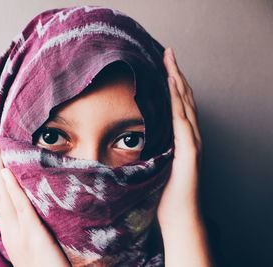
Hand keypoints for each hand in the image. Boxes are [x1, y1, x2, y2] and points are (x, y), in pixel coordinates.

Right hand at [0, 138, 70, 266]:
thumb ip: (32, 229)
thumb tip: (34, 209)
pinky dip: (12, 189)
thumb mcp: (35, 246)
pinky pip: (21, 208)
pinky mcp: (32, 236)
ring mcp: (18, 234)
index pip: (0, 200)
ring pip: (3, 197)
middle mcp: (10, 232)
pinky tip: (6, 173)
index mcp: (11, 233)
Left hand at [157, 47, 202, 226]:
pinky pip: (183, 123)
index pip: (176, 105)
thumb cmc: (161, 195)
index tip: (160, 63)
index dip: (171, 83)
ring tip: (169, 60)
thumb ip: (146, 148)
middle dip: (175, 74)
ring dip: (178, 81)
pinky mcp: (189, 153)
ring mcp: (192, 144)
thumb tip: (125, 136)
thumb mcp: (151, 165)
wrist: (178, 219)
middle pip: (183, 99)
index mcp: (180, 139)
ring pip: (185, 105)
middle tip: (167, 52)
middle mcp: (189, 137)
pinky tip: (172, 87)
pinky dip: (178, 103)